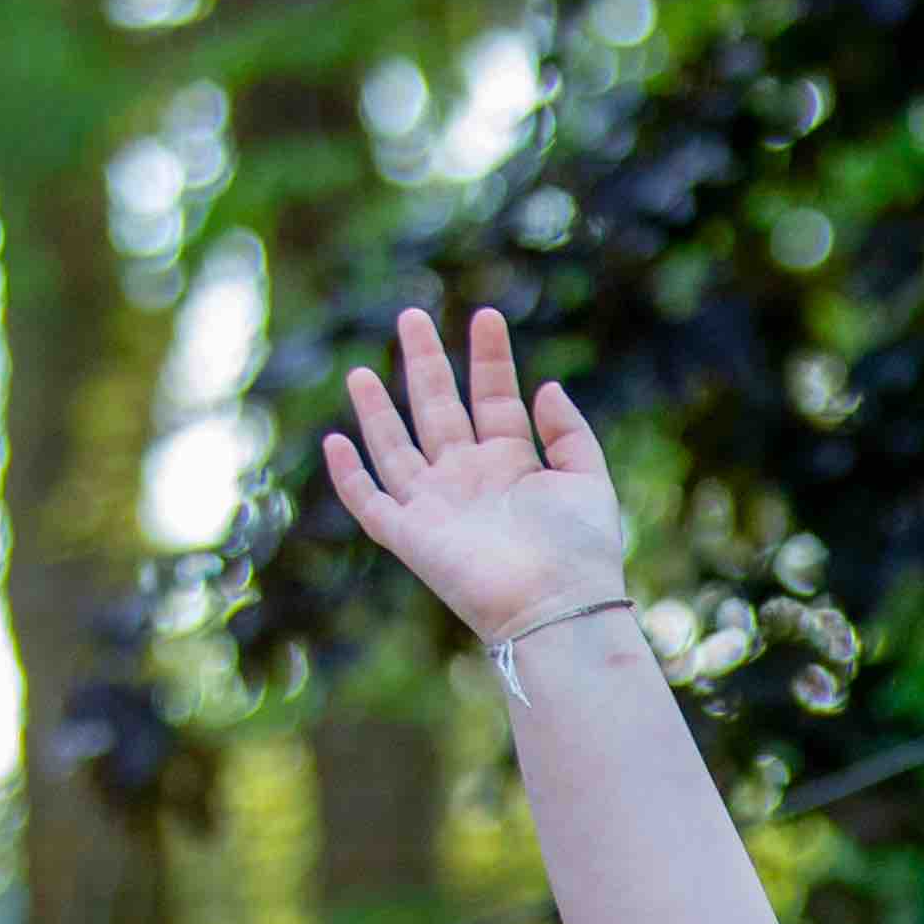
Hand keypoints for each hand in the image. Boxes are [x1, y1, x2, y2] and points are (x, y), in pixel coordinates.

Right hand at [318, 304, 634, 647]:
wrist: (557, 607)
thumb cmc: (580, 553)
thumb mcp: (588, 481)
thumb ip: (570, 433)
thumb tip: (545, 386)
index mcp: (512, 464)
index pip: (493, 399)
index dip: (490, 358)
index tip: (487, 317)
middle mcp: (469, 480)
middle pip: (439, 410)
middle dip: (425, 363)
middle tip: (412, 315)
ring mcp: (437, 507)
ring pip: (397, 448)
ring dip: (377, 411)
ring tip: (361, 370)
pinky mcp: (411, 537)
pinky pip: (370, 503)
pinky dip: (350, 476)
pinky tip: (336, 441)